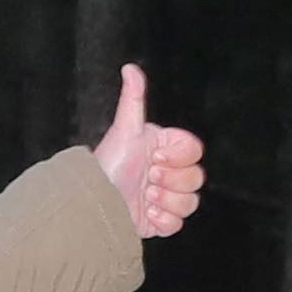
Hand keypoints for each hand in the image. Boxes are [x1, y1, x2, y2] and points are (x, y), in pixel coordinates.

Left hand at [92, 64, 205, 238]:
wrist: (96, 201)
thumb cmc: (109, 164)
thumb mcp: (124, 130)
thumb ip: (133, 99)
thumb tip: (130, 67)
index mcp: (164, 148)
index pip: (194, 151)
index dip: (178, 157)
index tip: (156, 157)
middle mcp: (168, 172)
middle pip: (196, 178)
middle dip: (171, 181)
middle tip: (148, 178)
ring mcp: (166, 198)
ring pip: (191, 202)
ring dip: (167, 201)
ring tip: (145, 197)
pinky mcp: (161, 220)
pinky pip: (179, 224)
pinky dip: (163, 221)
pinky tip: (145, 214)